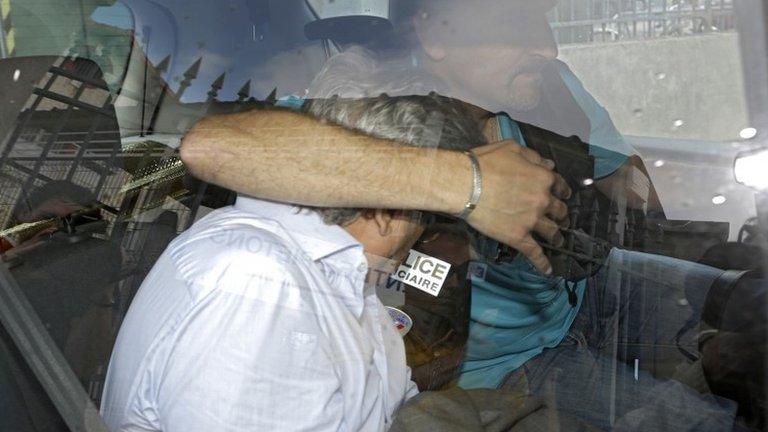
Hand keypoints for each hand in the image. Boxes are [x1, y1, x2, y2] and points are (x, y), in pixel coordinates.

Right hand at [465, 140, 570, 273]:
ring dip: (558, 236)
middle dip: (562, 215)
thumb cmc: (484, 163)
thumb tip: (549, 165)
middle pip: (559, 211)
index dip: (563, 191)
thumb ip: (533, 156)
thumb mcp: (511, 148)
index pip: (561, 186)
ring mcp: (532, 221)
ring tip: (558, 240)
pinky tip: (548, 271)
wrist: (464, 185)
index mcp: (543, 178)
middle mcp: (543, 201)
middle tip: (561, 220)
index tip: (563, 196)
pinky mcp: (518, 237)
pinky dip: (543, 263)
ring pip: (552, 232)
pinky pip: (535, 253)